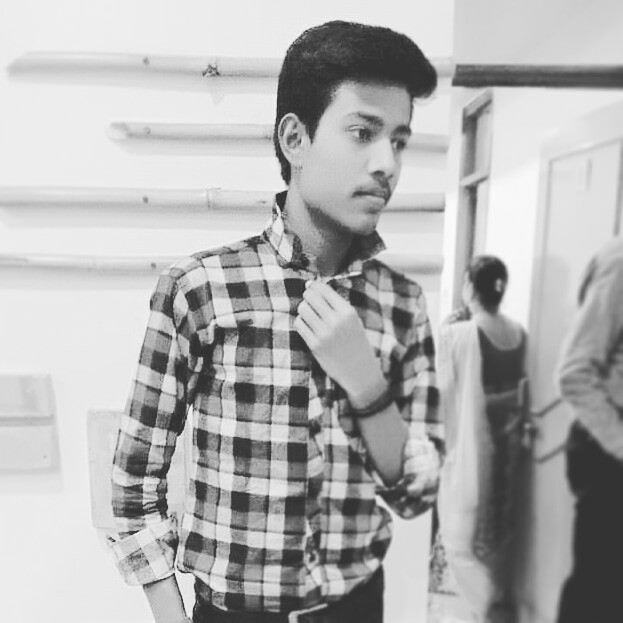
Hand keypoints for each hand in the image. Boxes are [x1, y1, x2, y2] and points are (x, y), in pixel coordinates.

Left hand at [294, 281, 385, 404]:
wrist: (359, 371)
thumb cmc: (356, 342)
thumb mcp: (353, 320)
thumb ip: (336, 304)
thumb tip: (312, 286)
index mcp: (348, 312)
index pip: (323, 289)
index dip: (314, 286)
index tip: (311, 287)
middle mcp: (336, 321)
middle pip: (310, 297)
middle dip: (307, 296)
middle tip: (310, 301)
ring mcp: (324, 333)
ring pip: (303, 309)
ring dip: (303, 309)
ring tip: (309, 314)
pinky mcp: (314, 345)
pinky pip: (299, 324)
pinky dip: (301, 322)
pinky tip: (307, 326)